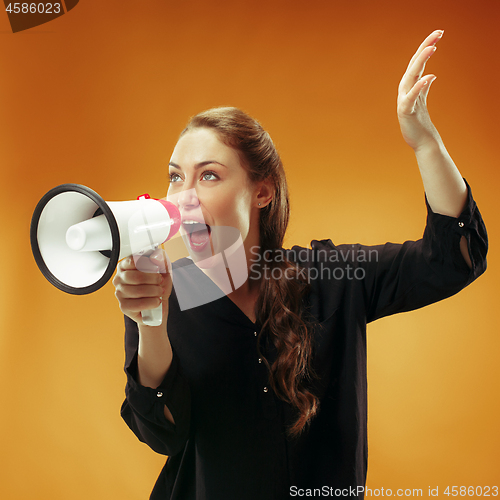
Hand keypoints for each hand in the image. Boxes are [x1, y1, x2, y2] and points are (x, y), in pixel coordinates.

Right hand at [113, 248, 171, 326]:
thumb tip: (155, 257)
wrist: (160, 301)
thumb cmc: (158, 283)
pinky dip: (151, 302)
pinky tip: (157, 301)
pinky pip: (138, 304)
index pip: (133, 261)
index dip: (148, 264)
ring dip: (154, 291)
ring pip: (138, 291)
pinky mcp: (124, 306)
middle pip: (136, 277)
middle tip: (160, 281)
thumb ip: (160, 258)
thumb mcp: (163, 267)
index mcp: (126, 265)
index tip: (157, 268)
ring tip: (160, 291)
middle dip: (153, 279)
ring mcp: (120, 293)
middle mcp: (120, 278)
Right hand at [397, 30, 443, 150]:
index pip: (418, 62)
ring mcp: (405, 100)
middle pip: (414, 64)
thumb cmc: (420, 122)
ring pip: (411, 77)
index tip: (439, 32)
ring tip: (432, 48)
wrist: (421, 140)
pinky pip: (412, 97)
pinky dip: (419, 86)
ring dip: (420, 62)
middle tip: (438, 33)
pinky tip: (429, 76)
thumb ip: (424, 87)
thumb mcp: (422, 101)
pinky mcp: (406, 111)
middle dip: (425, 48)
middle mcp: (405, 90)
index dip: (426, 46)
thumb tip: (430, 76)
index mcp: (410, 86)